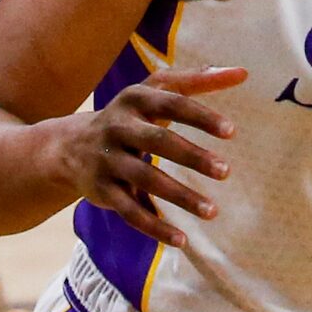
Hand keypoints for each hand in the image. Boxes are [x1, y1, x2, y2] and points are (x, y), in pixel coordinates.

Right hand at [55, 64, 244, 247]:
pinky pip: (130, 211)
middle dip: (192, 157)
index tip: (232, 131)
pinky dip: (155, 227)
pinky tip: (182, 238)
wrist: (69, 146)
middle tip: (226, 171)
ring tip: (213, 211)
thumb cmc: (131, 114)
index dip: (200, 117)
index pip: (172, 104)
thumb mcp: (156, 90)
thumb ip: (198, 80)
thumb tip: (243, 72)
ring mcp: (107, 161)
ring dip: (180, 197)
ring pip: (146, 180)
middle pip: (158, 142)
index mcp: (135, 99)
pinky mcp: (102, 191)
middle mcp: (118, 127)